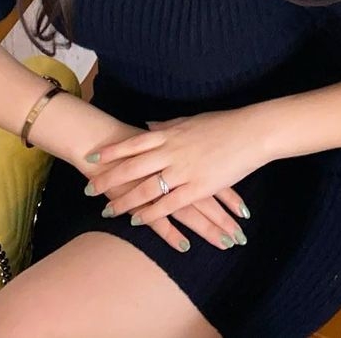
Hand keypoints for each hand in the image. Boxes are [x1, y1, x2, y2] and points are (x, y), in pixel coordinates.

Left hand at [86, 109, 263, 226]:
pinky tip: (137, 221)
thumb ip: (167, 125)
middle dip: (109, 179)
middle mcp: (172, 151)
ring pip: (146, 188)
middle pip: (133, 167)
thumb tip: (147, 125)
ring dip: (125, 200)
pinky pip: (168, 204)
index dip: (111, 152)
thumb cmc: (223, 124)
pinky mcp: (198, 187)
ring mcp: (184, 169)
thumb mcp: (190, 120)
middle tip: (89, 189)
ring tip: (107, 210)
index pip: (133, 143)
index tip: (92, 158)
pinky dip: (150, 213)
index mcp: (170, 133)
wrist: (251, 132)